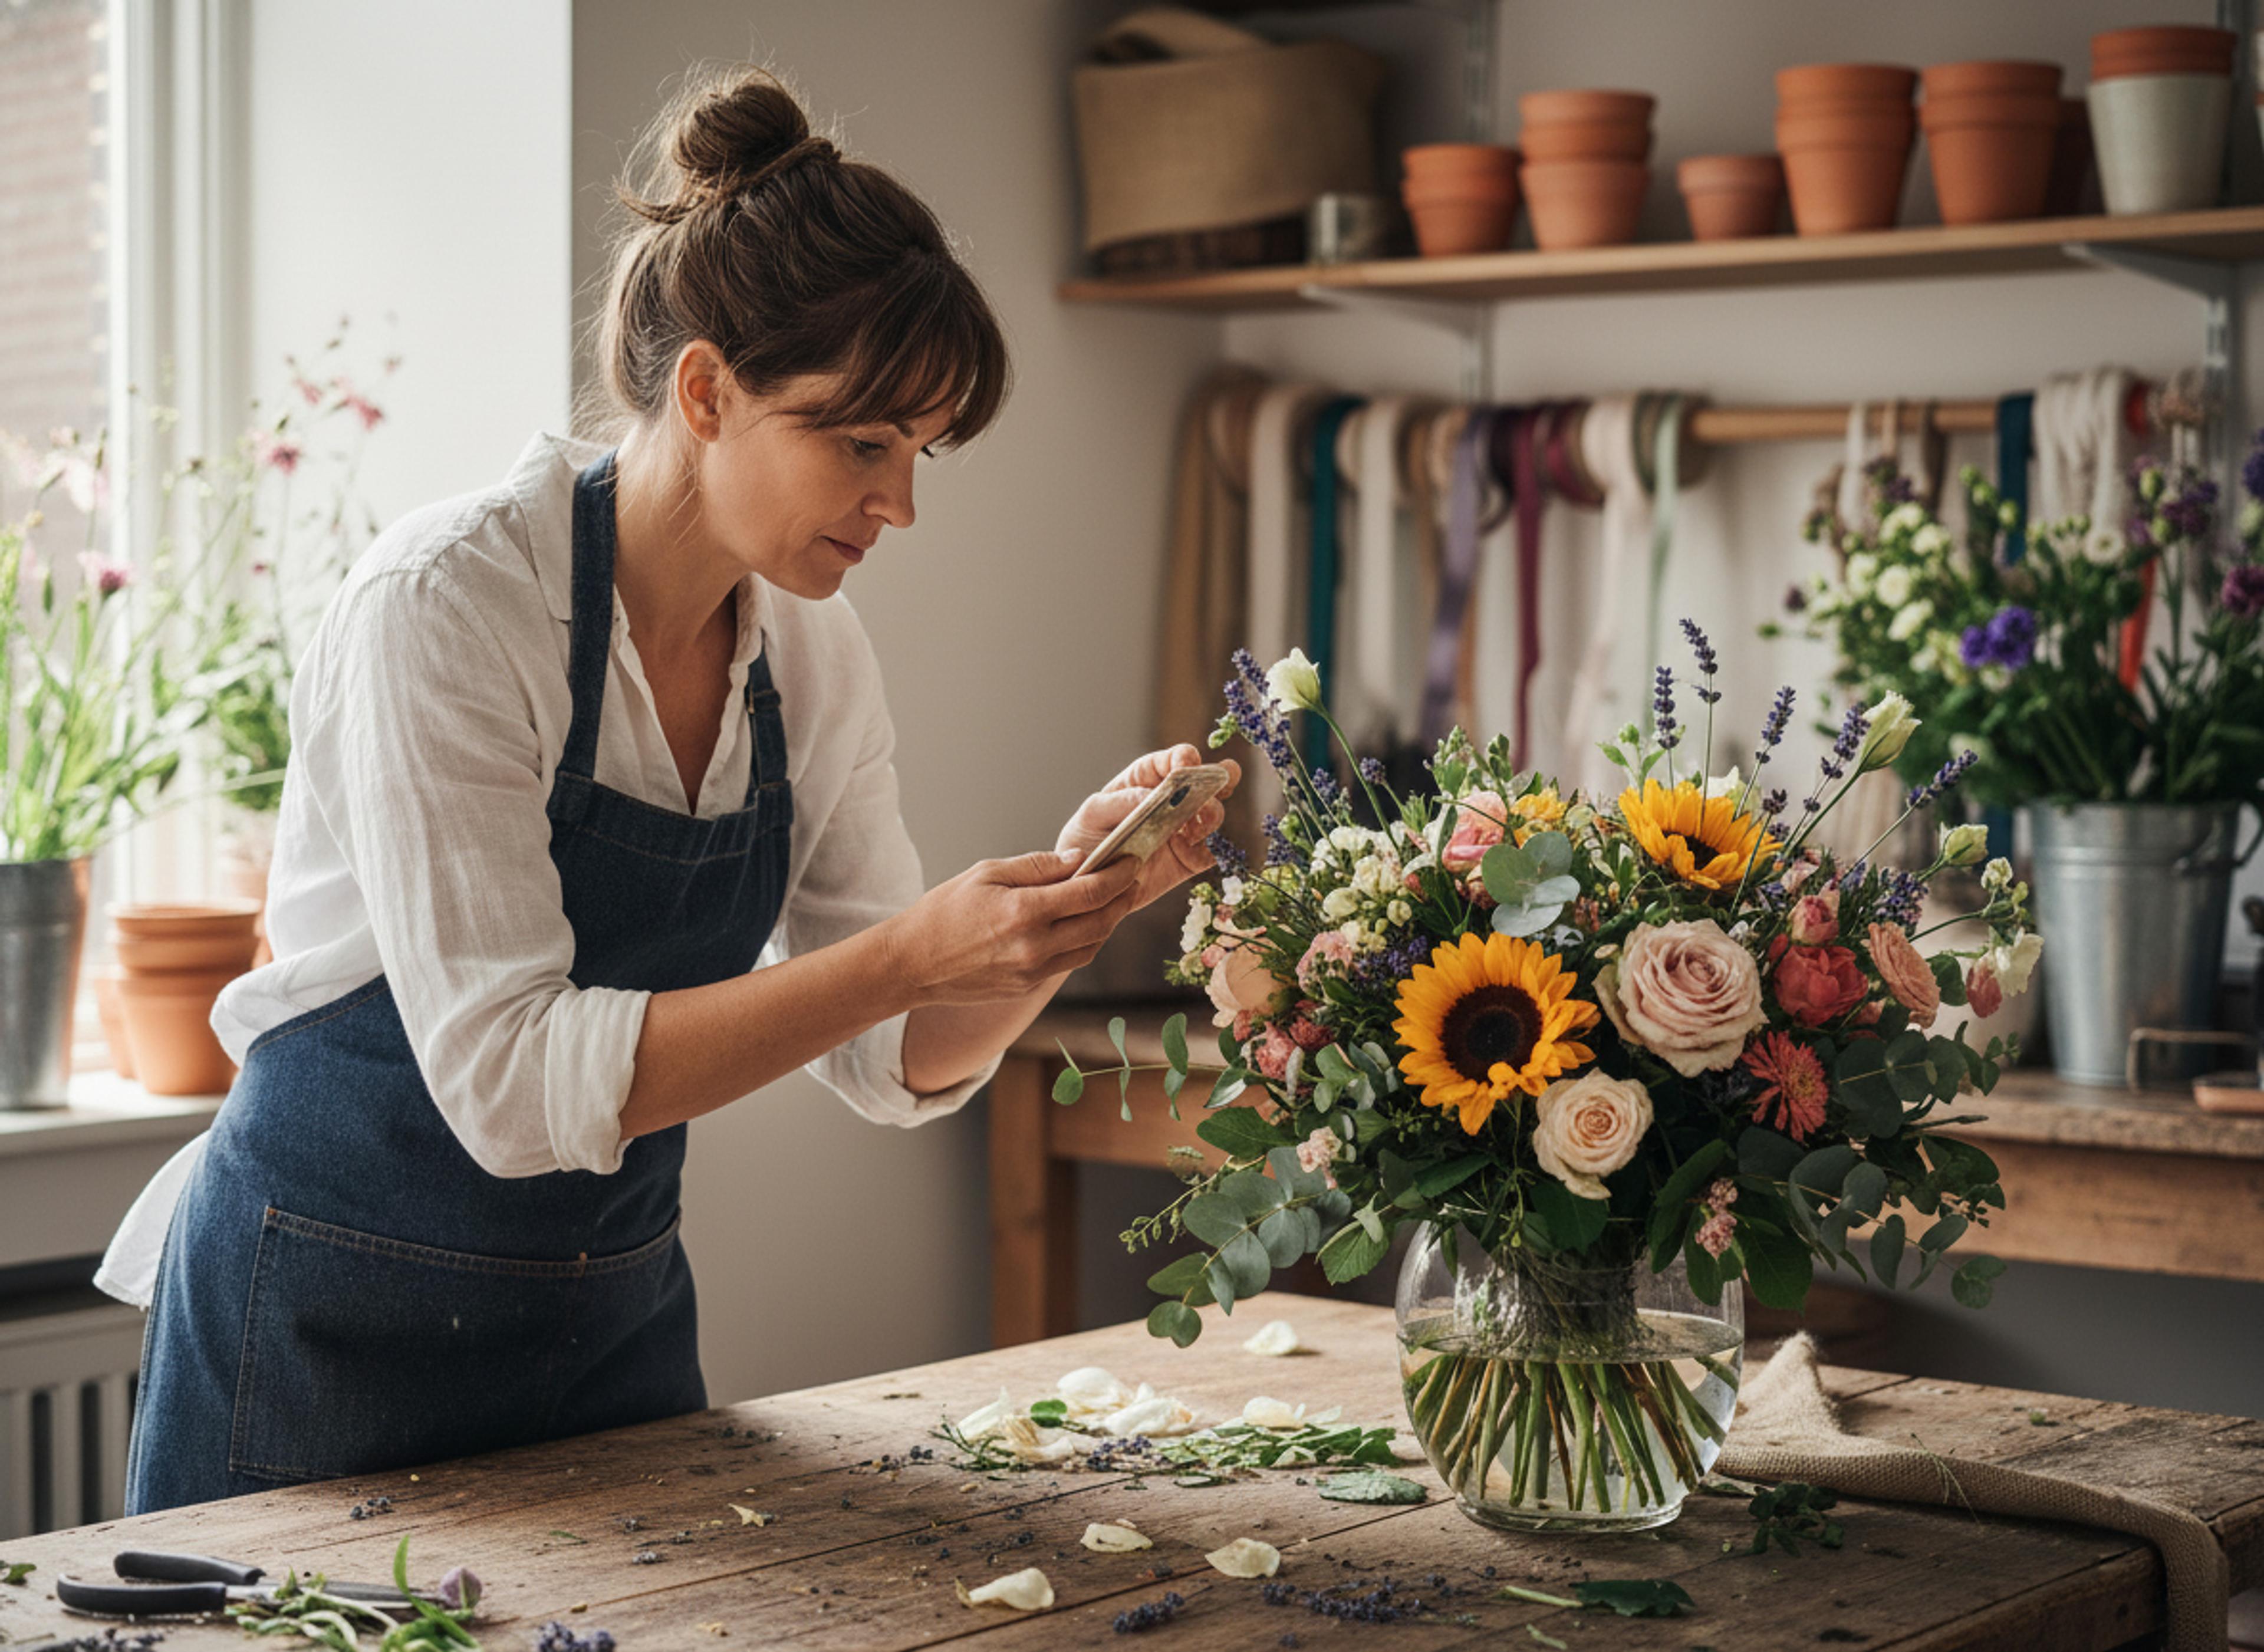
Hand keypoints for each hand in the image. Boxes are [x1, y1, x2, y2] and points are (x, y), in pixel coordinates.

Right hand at [883, 848, 1144, 1005]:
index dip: (1119, 875)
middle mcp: (1033, 947)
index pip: (1090, 892)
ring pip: (1091, 947)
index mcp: (1023, 912)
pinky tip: (1083, 923)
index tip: (1132, 860)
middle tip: (1131, 878)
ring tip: (1112, 899)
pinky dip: (1084, 941)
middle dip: (1122, 898)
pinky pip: (1069, 962)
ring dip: (1108, 923)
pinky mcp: (1028, 987)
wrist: (912, 964)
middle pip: (1101, 923)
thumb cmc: (943, 911)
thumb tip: (1078, 859)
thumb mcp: (986, 873)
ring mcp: (1032, 972)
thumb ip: (1036, 866)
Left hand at [1055, 745, 1241, 910]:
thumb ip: (1119, 802)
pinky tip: (1189, 851)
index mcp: (1149, 779)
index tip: (1187, 766)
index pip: (1176, 759)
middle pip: (1206, 782)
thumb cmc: (1086, 837)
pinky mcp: (1190, 859)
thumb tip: (1150, 796)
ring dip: (1210, 818)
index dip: (1186, 758)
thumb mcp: (1092, 814)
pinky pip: (1210, 853)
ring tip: (1193, 828)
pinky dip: (1207, 850)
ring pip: (1213, 816)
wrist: (1086, 882)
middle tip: (1206, 794)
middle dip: (1213, 783)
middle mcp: (1174, 800)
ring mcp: (1185, 829)